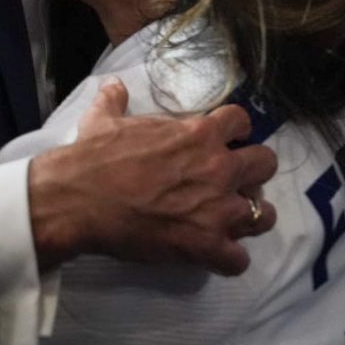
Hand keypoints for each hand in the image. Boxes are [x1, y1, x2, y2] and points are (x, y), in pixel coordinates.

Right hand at [29, 78, 277, 275]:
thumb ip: (117, 100)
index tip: (227, 140)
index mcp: (200, 133)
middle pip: (266, 164)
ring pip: (264, 215)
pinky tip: (214, 255)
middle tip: (232, 182)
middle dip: (254, 172)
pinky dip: (229, 259)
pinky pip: (239, 260)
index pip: (242, 122)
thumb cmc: (94, 157)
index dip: (236, 132)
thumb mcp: (104, 119)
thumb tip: (113, 84)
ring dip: (250, 217)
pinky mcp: (206, 245)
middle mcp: (218, 168)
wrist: (78, 199)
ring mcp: (217, 209)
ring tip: (232, 222)